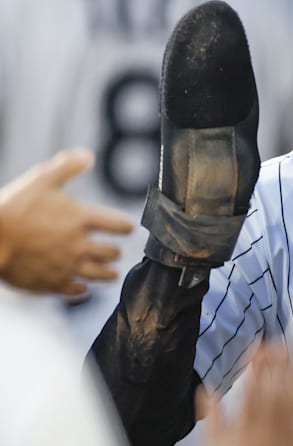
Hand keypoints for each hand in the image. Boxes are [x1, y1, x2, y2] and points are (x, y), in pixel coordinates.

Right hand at [0, 148, 132, 294]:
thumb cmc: (13, 207)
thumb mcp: (40, 180)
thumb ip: (66, 167)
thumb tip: (88, 154)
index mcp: (81, 219)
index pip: (120, 225)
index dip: (126, 226)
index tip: (126, 228)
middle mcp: (80, 245)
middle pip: (113, 253)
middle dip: (115, 251)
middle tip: (114, 250)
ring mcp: (67, 266)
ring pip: (101, 275)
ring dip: (108, 273)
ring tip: (111, 272)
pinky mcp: (52, 284)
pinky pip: (76, 291)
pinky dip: (82, 289)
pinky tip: (82, 287)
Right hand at [199, 342, 292, 445]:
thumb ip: (212, 418)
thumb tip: (208, 391)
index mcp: (246, 424)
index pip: (251, 387)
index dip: (256, 364)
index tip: (260, 345)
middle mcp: (268, 426)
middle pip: (274, 390)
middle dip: (279, 364)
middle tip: (284, 343)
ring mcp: (288, 435)